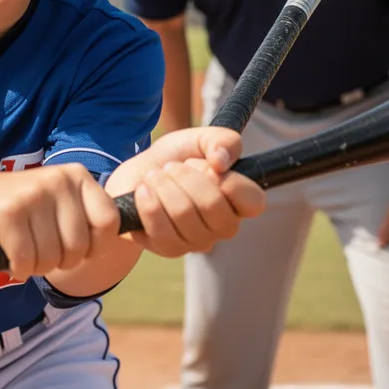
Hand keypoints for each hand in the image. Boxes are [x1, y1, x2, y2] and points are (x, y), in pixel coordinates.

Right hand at [0, 164, 120, 280]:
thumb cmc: (15, 207)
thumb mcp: (57, 200)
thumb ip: (87, 215)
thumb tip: (128, 239)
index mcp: (76, 176)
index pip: (109, 224)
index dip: (93, 246)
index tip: (71, 246)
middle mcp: (57, 180)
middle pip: (80, 249)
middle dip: (59, 260)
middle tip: (38, 247)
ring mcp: (32, 196)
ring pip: (53, 259)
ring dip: (35, 265)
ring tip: (19, 244)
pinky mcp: (7, 216)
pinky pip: (27, 263)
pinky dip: (16, 267)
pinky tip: (5, 250)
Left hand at [104, 127, 265, 257]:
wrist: (135, 176)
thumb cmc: (173, 159)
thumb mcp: (197, 139)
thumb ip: (221, 140)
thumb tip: (221, 161)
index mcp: (238, 201)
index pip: (253, 202)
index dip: (231, 182)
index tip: (210, 165)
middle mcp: (223, 226)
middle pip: (212, 205)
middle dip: (185, 176)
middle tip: (172, 167)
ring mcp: (196, 242)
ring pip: (183, 214)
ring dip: (162, 184)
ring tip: (155, 176)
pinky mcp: (168, 249)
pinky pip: (160, 229)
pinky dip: (148, 202)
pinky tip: (143, 191)